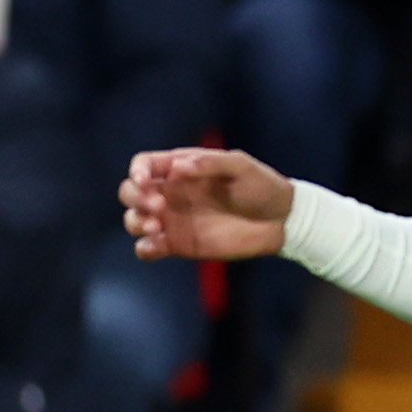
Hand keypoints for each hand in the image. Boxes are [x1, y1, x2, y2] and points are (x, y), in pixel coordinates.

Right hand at [120, 146, 291, 260]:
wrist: (281, 221)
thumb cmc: (262, 186)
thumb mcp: (240, 167)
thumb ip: (209, 163)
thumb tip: (176, 167)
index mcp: (181, 168)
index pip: (144, 165)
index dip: (137, 171)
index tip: (146, 181)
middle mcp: (171, 192)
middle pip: (130, 192)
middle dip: (134, 197)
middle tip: (159, 206)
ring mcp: (173, 219)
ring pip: (134, 220)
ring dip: (136, 222)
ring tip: (158, 226)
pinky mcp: (180, 245)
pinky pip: (149, 248)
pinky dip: (144, 248)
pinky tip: (157, 245)